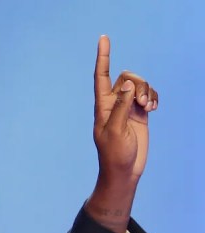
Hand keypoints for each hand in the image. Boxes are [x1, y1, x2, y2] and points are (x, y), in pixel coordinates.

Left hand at [86, 35, 158, 232]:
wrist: (124, 171)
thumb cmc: (114, 155)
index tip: (104, 38)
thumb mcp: (116, 131)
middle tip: (143, 103)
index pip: (101, 77)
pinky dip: (154, 97)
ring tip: (149, 107)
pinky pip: (148, 95)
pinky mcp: (139, 114)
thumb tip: (128, 85)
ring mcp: (127, 108)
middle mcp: (114, 104)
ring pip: (139, 85)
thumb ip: (122, 107)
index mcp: (102, 107)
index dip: (103, 57)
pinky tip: (154, 109)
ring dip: (148, 91)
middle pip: (127, 77)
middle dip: (139, 84)